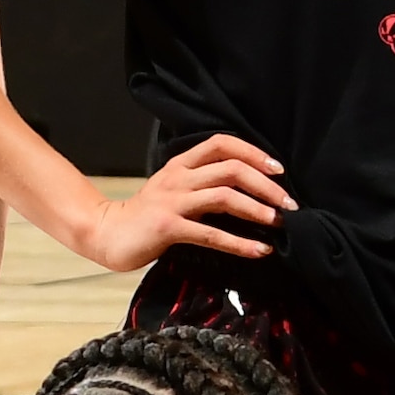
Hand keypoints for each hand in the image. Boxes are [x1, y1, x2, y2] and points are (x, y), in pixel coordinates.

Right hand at [75, 130, 291, 272]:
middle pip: (231, 169)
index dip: (254, 153)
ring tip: (279, 223)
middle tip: (288, 203)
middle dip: (266, 185)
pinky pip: (211, 233)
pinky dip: (240, 243)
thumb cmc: (144, 217)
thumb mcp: (172, 190)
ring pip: (224, 196)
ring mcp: (172, 202)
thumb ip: (200, 184)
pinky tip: (259, 250)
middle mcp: (178, 178)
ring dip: (258, 210)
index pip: (222, 144)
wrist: (106, 234)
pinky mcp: (168, 227)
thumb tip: (245, 191)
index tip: (278, 170)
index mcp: (180, 165)